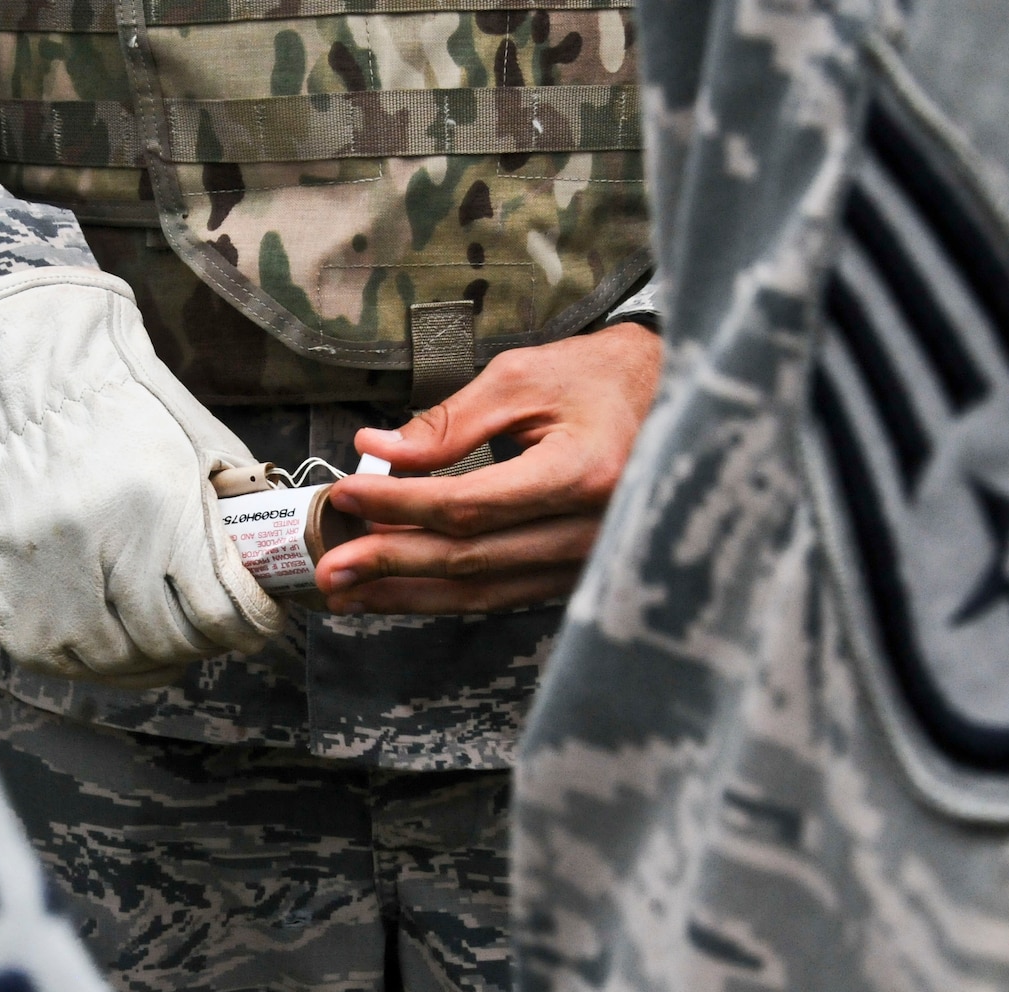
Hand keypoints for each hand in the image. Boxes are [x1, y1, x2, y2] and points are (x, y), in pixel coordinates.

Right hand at [0, 269, 282, 683]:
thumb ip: (238, 517)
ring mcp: (44, 573)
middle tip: (216, 632)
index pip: (219, 611)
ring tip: (168, 640)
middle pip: (169, 641)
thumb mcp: (203, 451)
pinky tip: (116, 640)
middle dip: (205, 643)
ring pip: (114, 659)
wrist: (34, 384)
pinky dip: (92, 659)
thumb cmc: (131, 413)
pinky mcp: (3, 589)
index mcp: (160, 509)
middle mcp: (100, 546)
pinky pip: (55, 658)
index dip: (251, 628)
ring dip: (151, 657)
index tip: (261, 625)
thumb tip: (273, 575)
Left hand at [315, 321, 661, 613]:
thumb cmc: (600, 379)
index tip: (346, 494)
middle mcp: (591, 530)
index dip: (399, 505)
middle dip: (390, 563)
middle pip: (471, 559)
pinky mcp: (580, 574)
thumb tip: (377, 450)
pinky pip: (504, 594)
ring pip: (484, 590)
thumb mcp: (524, 377)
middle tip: (328, 568)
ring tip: (347, 594)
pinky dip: (446, 595)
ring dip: (408, 595)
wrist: (680, 400)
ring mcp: (590, 561)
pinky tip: (399, 594)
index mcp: (583, 474)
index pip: (468, 506)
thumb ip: (450, 421)